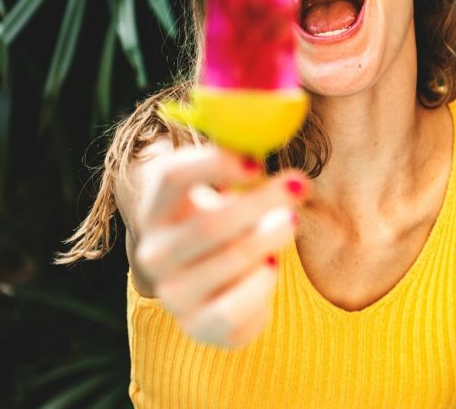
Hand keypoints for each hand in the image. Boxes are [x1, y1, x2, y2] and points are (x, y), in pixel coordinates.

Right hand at [133, 146, 305, 346]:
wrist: (219, 300)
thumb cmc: (227, 234)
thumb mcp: (224, 199)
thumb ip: (241, 170)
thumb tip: (273, 129)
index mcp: (156, 211)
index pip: (170, 176)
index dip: (214, 164)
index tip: (257, 162)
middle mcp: (154, 253)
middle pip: (210, 222)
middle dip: (262, 201)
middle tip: (300, 184)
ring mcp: (173, 293)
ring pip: (232, 259)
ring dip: (271, 236)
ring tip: (290, 222)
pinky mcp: (197, 325)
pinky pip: (239, 302)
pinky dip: (264, 281)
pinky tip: (271, 266)